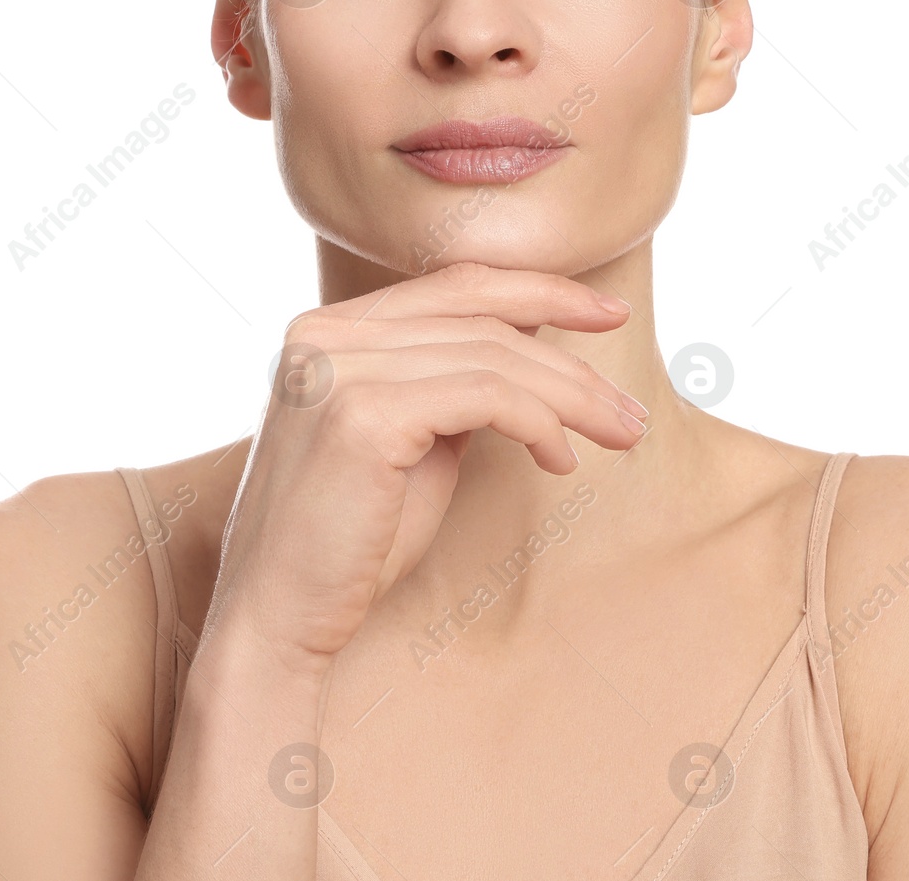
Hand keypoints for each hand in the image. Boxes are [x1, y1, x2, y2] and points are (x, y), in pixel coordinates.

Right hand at [204, 262, 644, 670]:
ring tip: (620, 434)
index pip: (453, 285)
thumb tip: (531, 349)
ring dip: (573, 396)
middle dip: (571, 358)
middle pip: (480, 317)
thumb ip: (453, 387)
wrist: (277, 623)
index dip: (538, 289)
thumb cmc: (352, 544)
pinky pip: (486, 396)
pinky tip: (561, 462)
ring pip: (492, 356)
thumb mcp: (414, 443)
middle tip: (631, 407)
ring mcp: (337, 368)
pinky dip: (540, 423)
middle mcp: (324, 334)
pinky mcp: (361, 414)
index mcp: (329, 330)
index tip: (606, 313)